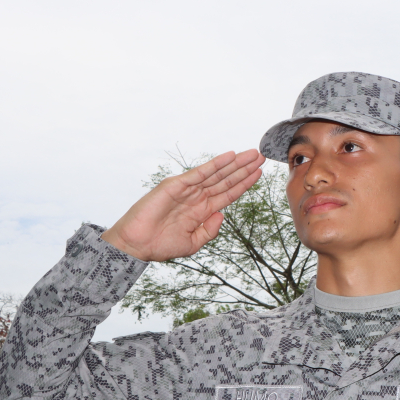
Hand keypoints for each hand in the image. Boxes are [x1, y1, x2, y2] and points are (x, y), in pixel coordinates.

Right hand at [102, 150, 264, 260]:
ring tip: (252, 154)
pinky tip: (229, 157)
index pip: (228, 193)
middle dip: (244, 169)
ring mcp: (187, 190)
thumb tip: (222, 215)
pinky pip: (199, 173)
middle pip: (226, 180)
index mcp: (202, 210)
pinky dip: (215, 165)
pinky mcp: (175, 185)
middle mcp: (196, 197)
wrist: (138, 246)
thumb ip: (209, 230)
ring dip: (235, 164)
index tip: (259, 173)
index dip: (244, 183)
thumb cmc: (160, 244)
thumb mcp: (193, 243)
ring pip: (216, 174)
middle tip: (261, 157)